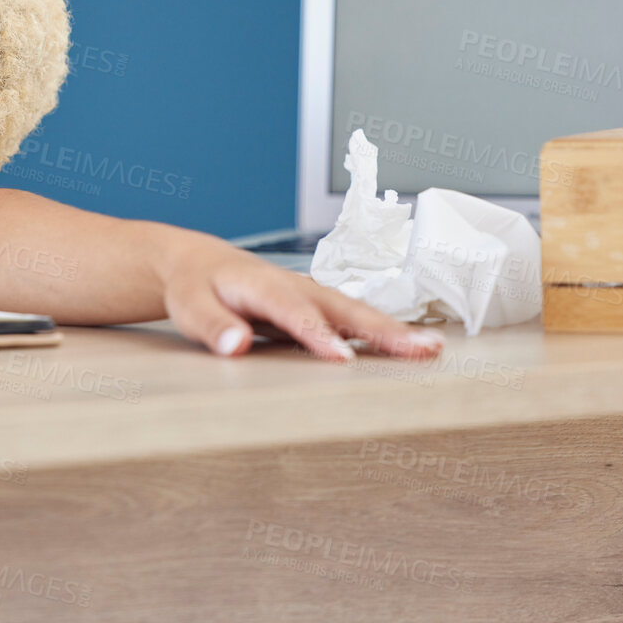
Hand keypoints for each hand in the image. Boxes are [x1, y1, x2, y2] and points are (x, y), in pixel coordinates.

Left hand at [156, 234, 444, 361]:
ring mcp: (311, 293)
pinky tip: (412, 350)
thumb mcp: (190, 307)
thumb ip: (213, 326)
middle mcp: (295, 285)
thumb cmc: (196, 288)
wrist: (201, 264)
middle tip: (418, 349)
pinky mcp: (319, 306)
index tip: (341, 358)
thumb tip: (234, 345)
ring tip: (431, 350)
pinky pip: (355, 319)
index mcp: (262, 285)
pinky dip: (384, 333)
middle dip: (381, 329)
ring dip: (394, 331)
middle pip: (342, 308)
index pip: (294, 312)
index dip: (317, 334)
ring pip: (357, 312)